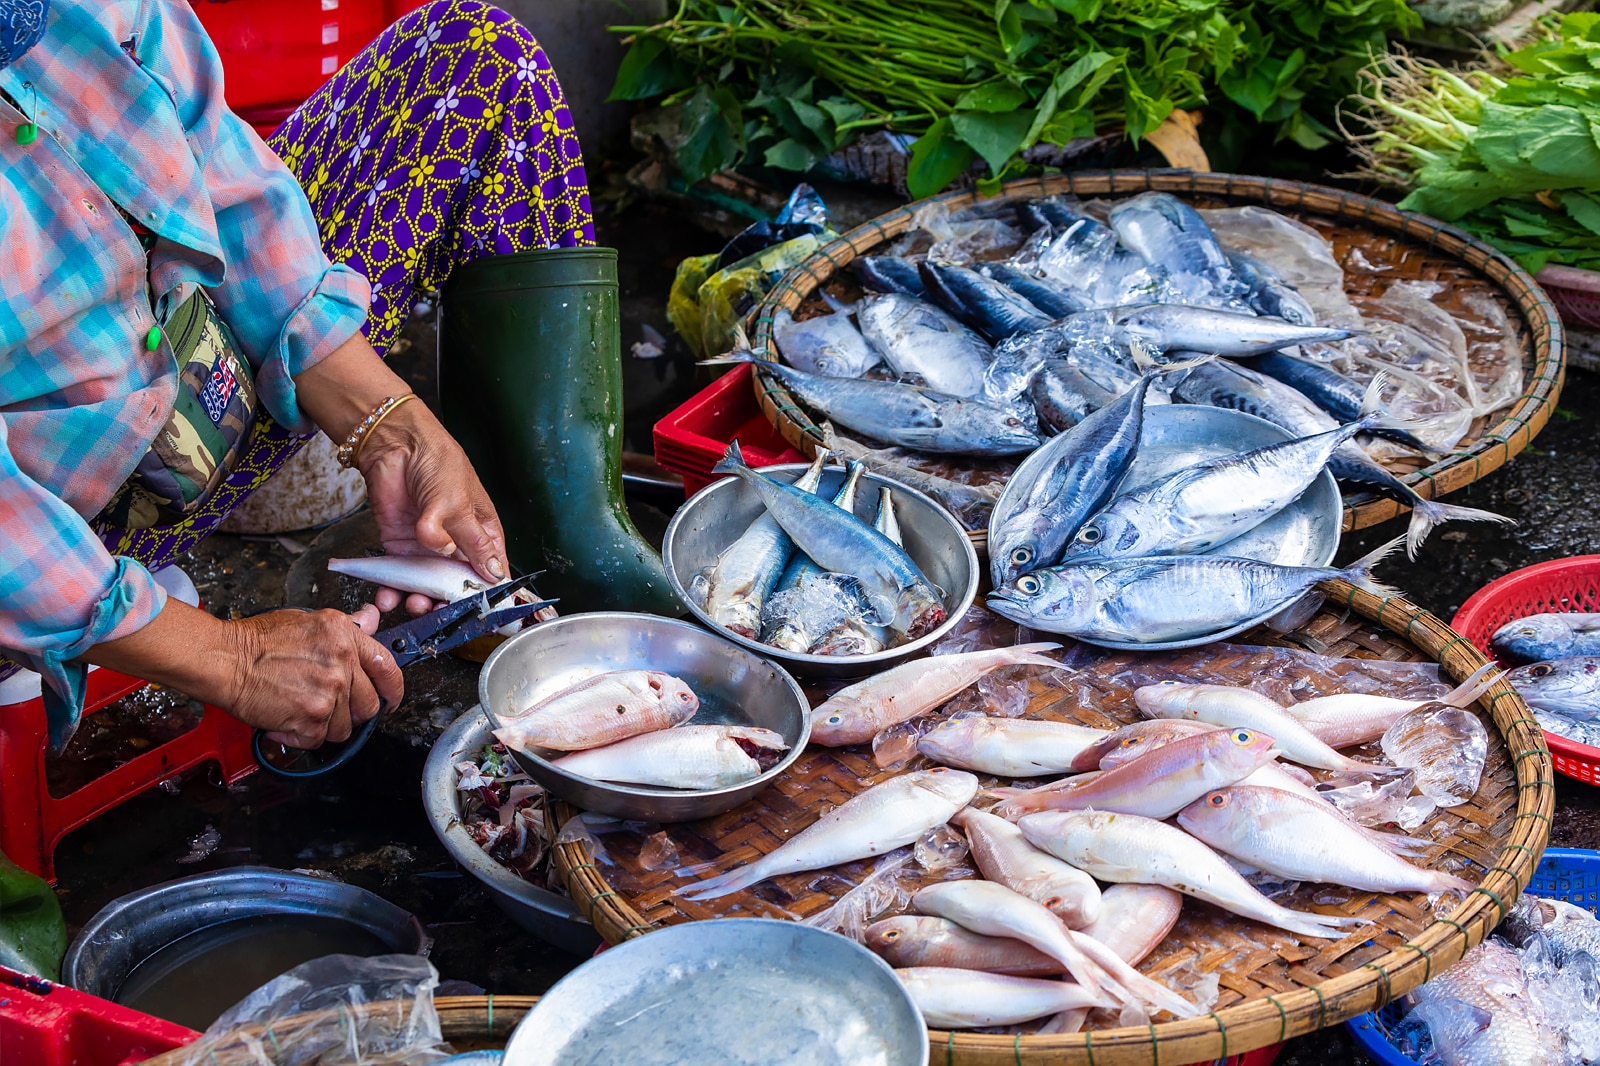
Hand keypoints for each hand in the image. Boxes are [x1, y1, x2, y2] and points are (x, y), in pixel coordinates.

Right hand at [82, 600, 402, 750]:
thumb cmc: (258, 639)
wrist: (224, 658)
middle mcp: (342, 664)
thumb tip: (372, 619)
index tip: (390, 699)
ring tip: (300, 709)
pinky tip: (286, 721)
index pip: (388, 668)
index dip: (393, 689)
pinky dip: (301, 736)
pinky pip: (319, 740)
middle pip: (369, 705)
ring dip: (325, 725)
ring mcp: (328, 694)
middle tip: (330, 707)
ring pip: (344, 727)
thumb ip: (347, 626)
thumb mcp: (310, 620)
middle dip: (353, 711)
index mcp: (346, 637)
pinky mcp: (310, 718)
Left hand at [358, 400, 507, 615]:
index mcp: (482, 532)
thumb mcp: (460, 506)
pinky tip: (389, 596)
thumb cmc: (439, 464)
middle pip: (457, 584)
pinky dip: (393, 589)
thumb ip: (470, 542)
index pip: (491, 569)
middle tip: (441, 612)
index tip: (481, 614)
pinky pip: (398, 576)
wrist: (396, 446)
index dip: (487, 593)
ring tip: (414, 604)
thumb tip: (493, 573)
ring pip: (427, 585)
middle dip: (449, 601)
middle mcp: (457, 543)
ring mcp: (428, 547)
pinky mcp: (400, 546)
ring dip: (421, 599)